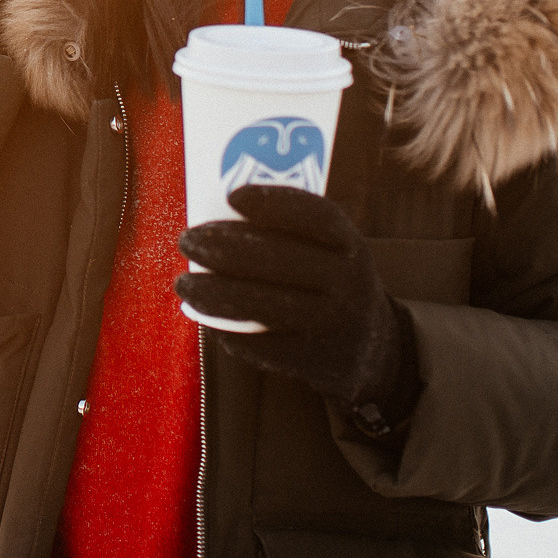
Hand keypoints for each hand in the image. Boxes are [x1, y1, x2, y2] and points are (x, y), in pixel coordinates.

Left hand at [175, 186, 419, 437]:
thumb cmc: (329, 281)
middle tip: (187, 240)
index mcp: (350, 245)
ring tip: (184, 283)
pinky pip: (260, 343)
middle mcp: (348, 283)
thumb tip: (216, 220)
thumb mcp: (331, 252)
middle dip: (223, 246)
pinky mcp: (313, 361)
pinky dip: (226, 328)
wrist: (373, 350)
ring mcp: (332, 324)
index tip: (233, 196)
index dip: (274, 202)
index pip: (317, 216)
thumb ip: (289, 234)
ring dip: (212, 291)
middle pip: (278, 258)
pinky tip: (205, 315)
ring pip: (261, 304)